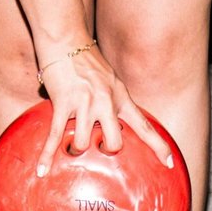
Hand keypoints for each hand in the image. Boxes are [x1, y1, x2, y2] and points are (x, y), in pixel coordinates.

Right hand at [36, 44, 173, 175]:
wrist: (66, 39)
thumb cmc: (87, 60)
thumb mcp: (111, 80)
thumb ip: (114, 101)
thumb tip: (112, 122)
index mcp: (121, 98)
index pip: (144, 126)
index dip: (158, 147)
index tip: (169, 163)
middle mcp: (106, 103)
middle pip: (113, 144)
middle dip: (106, 150)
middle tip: (98, 146)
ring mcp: (84, 105)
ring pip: (84, 144)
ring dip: (77, 150)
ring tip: (72, 145)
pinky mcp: (63, 104)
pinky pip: (55, 137)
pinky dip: (47, 156)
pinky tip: (42, 170)